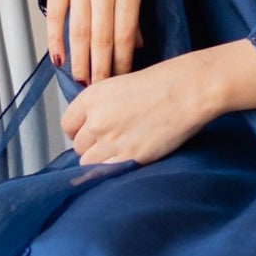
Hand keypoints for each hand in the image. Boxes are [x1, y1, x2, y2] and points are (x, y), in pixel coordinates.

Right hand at [47, 0, 143, 83]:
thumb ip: (135, 7)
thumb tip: (137, 43)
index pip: (126, 36)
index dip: (123, 64)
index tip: (122, 82)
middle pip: (103, 40)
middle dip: (102, 71)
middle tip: (100, 92)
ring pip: (80, 32)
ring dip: (81, 61)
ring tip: (82, 82)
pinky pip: (56, 16)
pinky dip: (56, 40)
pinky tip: (59, 58)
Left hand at [61, 39, 255, 166]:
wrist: (188, 90)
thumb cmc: (163, 83)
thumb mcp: (120, 85)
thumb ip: (101, 106)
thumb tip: (93, 126)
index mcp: (91, 97)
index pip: (67, 124)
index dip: (79, 131)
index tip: (91, 134)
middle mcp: (96, 119)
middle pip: (78, 146)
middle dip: (92, 146)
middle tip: (112, 141)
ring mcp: (111, 140)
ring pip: (89, 162)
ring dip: (102, 160)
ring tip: (121, 151)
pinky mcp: (129, 157)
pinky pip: (107, 172)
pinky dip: (114, 170)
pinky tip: (128, 160)